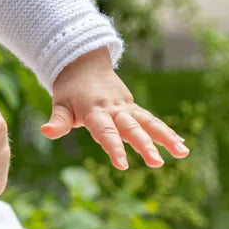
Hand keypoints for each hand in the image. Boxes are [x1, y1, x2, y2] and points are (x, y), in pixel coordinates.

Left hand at [42, 48, 188, 170]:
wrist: (83, 63)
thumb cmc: (69, 89)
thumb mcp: (60, 104)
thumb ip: (57, 121)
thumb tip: (45, 132)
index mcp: (94, 111)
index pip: (104, 132)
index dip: (113, 147)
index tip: (122, 165)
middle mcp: (113, 109)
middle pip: (131, 128)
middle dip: (144, 145)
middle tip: (156, 163)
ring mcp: (126, 107)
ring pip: (148, 122)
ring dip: (165, 137)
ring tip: (183, 153)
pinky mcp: (133, 107)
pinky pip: (151, 120)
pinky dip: (166, 131)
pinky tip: (182, 145)